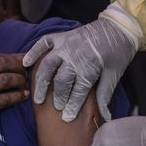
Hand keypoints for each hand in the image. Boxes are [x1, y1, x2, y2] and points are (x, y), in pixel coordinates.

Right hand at [0, 53, 28, 138]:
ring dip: (20, 81)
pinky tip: (23, 96)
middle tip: (26, 71)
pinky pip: (5, 99)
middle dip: (19, 66)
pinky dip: (17, 96)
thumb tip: (2, 62)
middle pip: (3, 65)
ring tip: (24, 84)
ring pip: (6, 80)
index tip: (24, 59)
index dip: (13, 57)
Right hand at [23, 17, 137, 121]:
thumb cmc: (118, 52)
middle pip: (61, 81)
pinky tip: (25, 63)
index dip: (72, 106)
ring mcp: (66, 44)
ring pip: (47, 65)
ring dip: (41, 82)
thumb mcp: (114, 75)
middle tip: (56, 107)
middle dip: (58, 96)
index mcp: (90, 67)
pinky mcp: (62, 36)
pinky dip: (34, 52)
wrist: (119, 27)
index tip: (67, 117)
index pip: (78, 91)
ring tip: (37, 97)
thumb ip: (104, 95)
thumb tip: (105, 116)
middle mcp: (74, 56)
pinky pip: (43, 43)